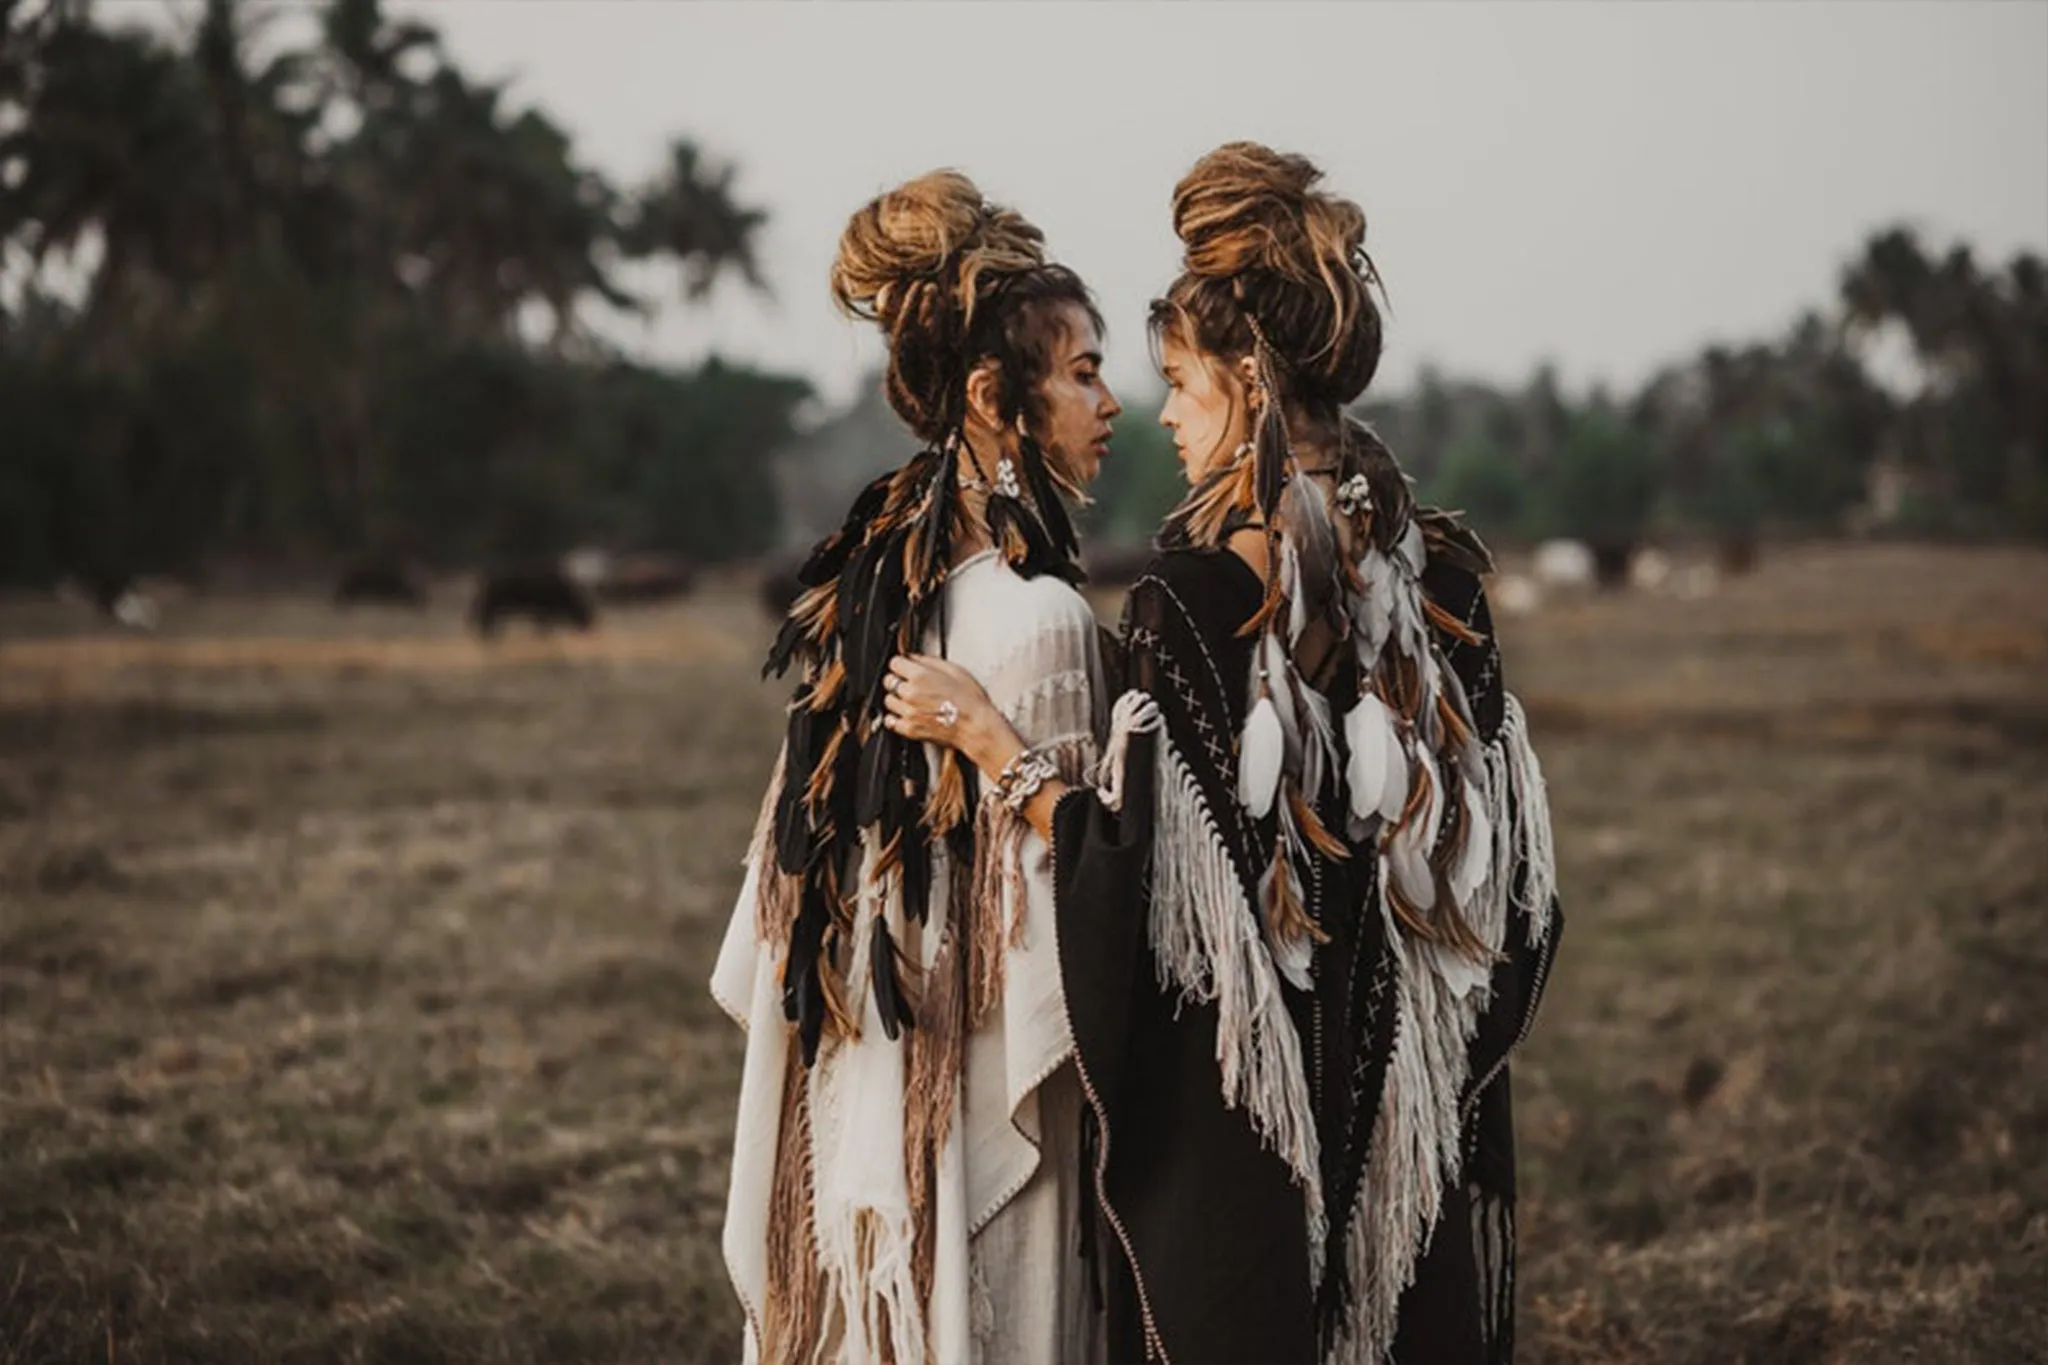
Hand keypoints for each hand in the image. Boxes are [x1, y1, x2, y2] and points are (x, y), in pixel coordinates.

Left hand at [882, 653, 1017, 772]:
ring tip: (911, 700)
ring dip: (897, 698)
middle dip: (898, 680)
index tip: (905, 667)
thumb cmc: (970, 701)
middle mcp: (911, 693)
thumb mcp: (955, 670)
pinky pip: (890, 721)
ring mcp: (908, 712)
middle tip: (909, 683)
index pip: (894, 663)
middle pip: (889, 681)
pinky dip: (895, 717)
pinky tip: (906, 713)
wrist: (975, 727)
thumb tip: (914, 657)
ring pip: (888, 700)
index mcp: (920, 676)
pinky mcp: (909, 729)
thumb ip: (929, 661)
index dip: (901, 664)